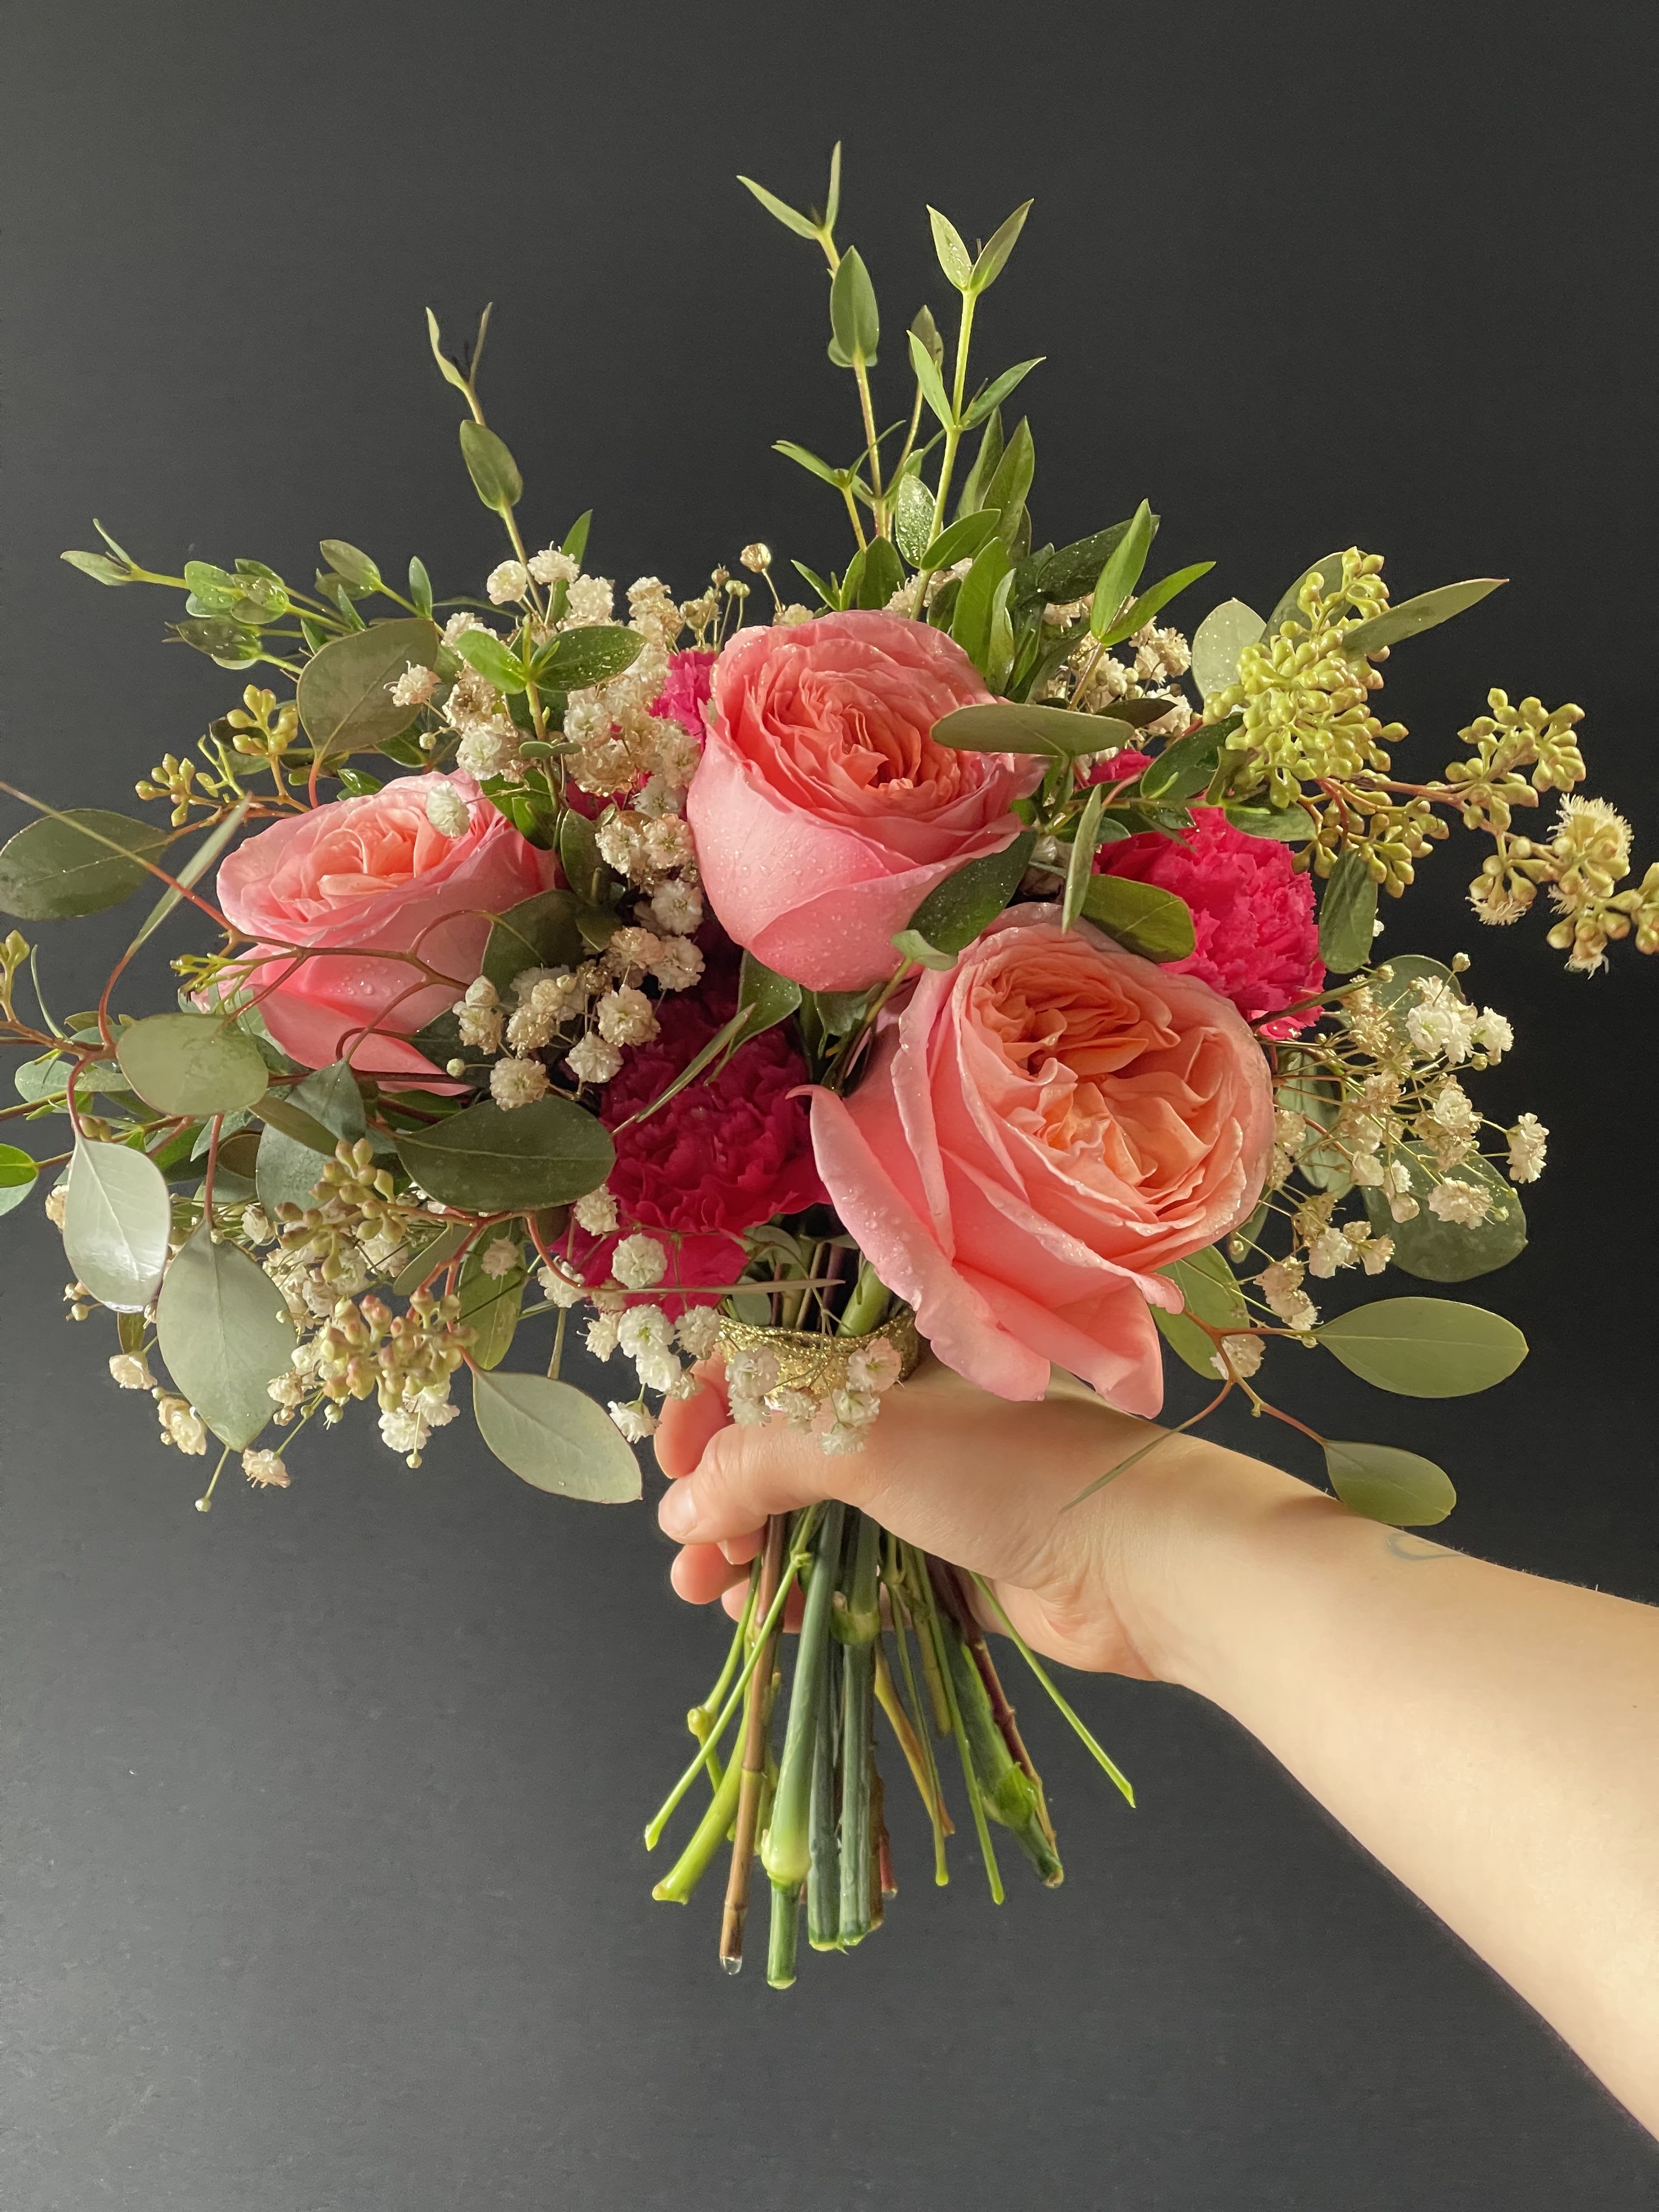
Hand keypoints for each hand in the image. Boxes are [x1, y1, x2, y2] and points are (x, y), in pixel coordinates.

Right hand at [654, 1357, 1297, 1681]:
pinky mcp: (946, 1559)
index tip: (667, 1468)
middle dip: (720, 1500)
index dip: (708, 1411)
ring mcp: (926, 1487)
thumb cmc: (1010, 1472)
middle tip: (690, 1563)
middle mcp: (901, 1410)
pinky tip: (772, 1619)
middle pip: (781, 1447)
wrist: (1143, 1558)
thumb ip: (762, 1463)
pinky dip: (805, 1591)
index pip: (769, 1365)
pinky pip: (852, 1570)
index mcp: (886, 1354)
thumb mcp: (868, 1441)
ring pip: (811, 1515)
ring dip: (752, 1552)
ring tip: (718, 1598)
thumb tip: (682, 1509)